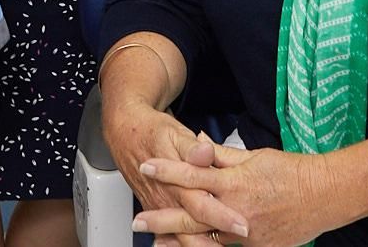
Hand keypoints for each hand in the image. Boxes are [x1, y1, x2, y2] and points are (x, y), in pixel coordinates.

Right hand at [103, 100, 248, 239]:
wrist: (125, 135)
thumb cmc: (153, 132)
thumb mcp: (174, 133)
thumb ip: (192, 147)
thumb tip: (206, 151)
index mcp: (176, 179)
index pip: (202, 204)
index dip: (223, 216)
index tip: (242, 225)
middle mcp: (167, 197)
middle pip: (193, 225)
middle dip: (216, 238)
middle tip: (241, 239)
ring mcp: (160, 206)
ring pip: (180, 234)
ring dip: (199, 244)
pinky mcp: (155, 209)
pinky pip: (168, 233)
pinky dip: (178, 244)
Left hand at [135, 143, 338, 246]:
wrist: (326, 195)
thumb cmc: (293, 171)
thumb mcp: (254, 156)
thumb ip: (221, 155)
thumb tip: (198, 143)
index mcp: (236, 182)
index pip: (194, 173)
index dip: (168, 170)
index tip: (147, 166)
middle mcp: (238, 210)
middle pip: (192, 215)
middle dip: (162, 217)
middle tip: (139, 219)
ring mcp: (248, 234)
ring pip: (206, 239)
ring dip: (180, 241)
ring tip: (157, 243)